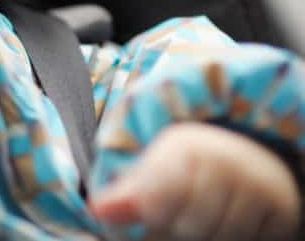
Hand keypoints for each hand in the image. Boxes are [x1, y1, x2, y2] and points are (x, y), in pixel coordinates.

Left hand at [89, 122, 300, 240]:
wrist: (249, 152)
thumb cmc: (189, 163)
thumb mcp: (154, 165)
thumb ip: (126, 191)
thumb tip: (98, 210)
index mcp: (186, 149)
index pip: (159, 203)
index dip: (151, 216)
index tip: (151, 216)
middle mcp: (227, 163)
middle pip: (190, 228)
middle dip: (175, 230)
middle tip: (175, 220)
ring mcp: (258, 187)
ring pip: (219, 238)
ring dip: (203, 238)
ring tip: (196, 221)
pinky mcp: (282, 210)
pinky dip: (232, 240)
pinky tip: (223, 224)